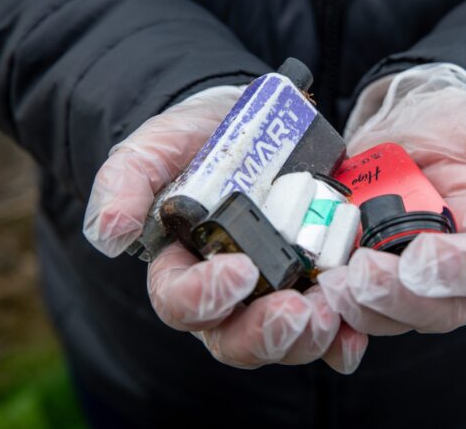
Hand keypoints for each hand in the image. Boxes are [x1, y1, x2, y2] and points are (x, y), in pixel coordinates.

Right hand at [83, 86, 366, 371]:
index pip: (180, 303)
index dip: (205, 297)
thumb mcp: (153, 149)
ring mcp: (272, 292)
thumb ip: (124, 183)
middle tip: (297, 311)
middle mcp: (227, 294)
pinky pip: (327, 325)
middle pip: (236, 338)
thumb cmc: (198, 141)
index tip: (239, 270)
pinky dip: (342, 338)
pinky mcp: (314, 282)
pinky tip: (356, 335)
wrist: (255, 125)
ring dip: (308, 338)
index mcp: (182, 269)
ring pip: (283, 340)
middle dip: (266, 333)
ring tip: (331, 314)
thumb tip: (110, 234)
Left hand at [318, 67, 465, 334]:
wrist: (410, 128)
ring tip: (331, 281)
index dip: (457, 270)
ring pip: (388, 317)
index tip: (421, 255)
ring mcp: (406, 284)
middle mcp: (454, 278)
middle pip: (435, 310)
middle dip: (396, 297)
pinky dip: (332, 322)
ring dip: (359, 308)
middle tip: (360, 272)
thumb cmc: (463, 130)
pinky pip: (352, 317)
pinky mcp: (366, 281)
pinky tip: (313, 303)